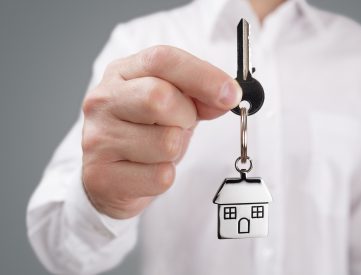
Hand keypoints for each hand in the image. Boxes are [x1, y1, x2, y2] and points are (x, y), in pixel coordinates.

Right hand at [81, 45, 241, 218]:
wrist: (109, 176)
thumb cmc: (143, 133)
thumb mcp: (171, 104)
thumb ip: (198, 95)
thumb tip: (227, 96)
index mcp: (121, 73)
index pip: (162, 59)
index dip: (202, 75)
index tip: (231, 93)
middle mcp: (103, 101)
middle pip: (159, 97)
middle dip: (185, 115)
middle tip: (180, 124)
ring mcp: (98, 138)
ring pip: (167, 142)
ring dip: (176, 149)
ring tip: (158, 149)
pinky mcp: (102, 176)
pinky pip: (161, 176)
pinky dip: (166, 175)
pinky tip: (148, 171)